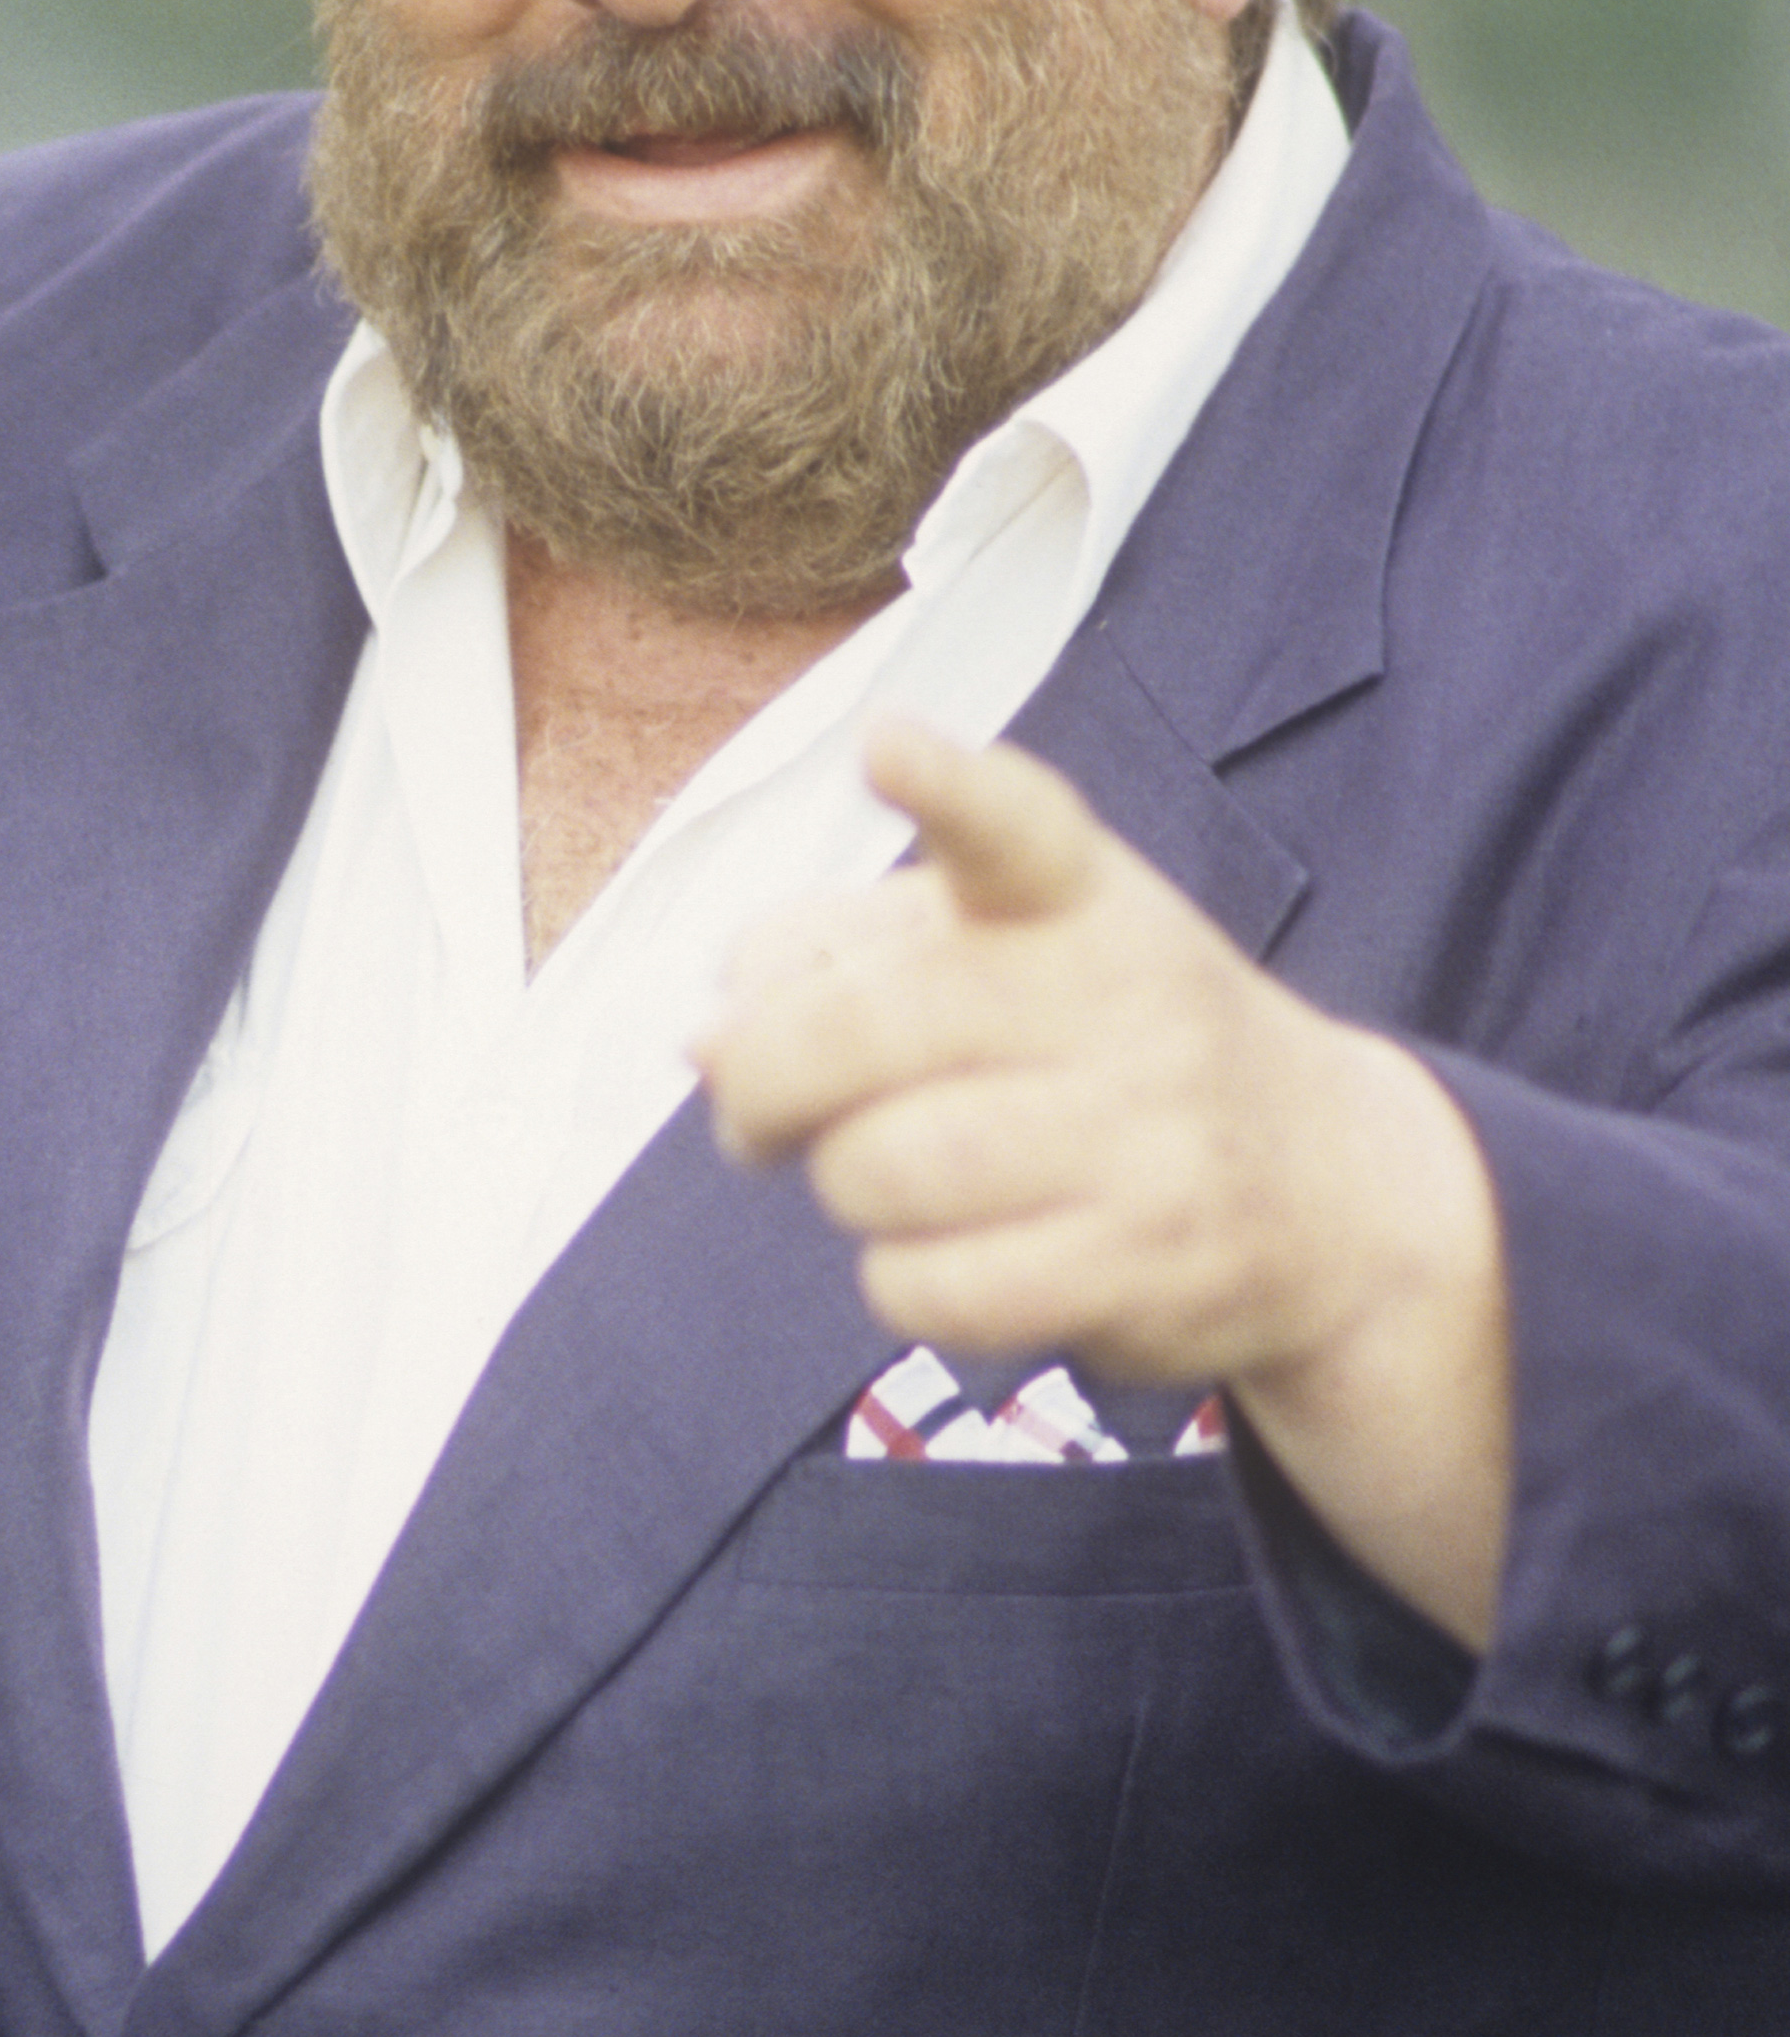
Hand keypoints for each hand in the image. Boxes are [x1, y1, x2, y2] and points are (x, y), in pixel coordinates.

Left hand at [696, 722, 1509, 1644]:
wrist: (1335, 1189)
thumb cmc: (1109, 1053)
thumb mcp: (1013, 957)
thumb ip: (844, 958)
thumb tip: (701, 1037)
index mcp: (1073, 895)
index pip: (1014, 824)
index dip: (946, 787)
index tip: (888, 748)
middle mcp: (1117, 995)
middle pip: (856, 1035)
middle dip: (760, 1087)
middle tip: (752, 1117)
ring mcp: (1142, 1134)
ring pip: (881, 1172)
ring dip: (843, 1190)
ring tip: (885, 1179)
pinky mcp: (1139, 1263)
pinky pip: (932, 1288)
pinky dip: (902, 1283)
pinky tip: (947, 1254)